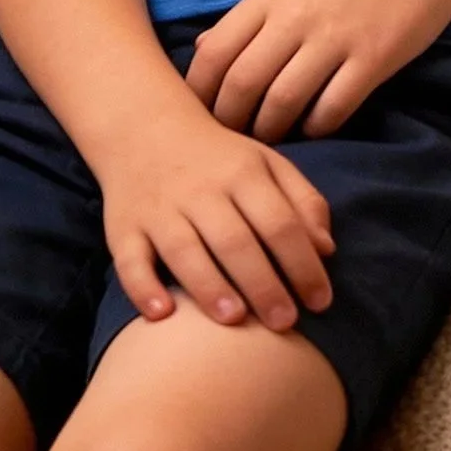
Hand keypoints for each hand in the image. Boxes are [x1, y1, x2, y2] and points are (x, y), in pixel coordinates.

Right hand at [94, 100, 334, 331]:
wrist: (144, 126)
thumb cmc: (219, 158)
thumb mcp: (267, 163)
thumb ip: (302, 201)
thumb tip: (326, 249)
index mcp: (244, 174)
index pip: (280, 223)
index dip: (303, 264)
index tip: (320, 302)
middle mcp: (202, 190)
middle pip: (235, 241)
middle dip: (262, 284)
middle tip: (284, 323)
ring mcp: (160, 209)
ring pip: (184, 250)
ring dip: (209, 286)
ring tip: (234, 319)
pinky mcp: (124, 227)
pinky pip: (129, 260)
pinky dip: (142, 287)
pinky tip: (161, 315)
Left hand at [187, 0, 450, 142]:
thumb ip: (248, 17)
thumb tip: (200, 50)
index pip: (214, 53)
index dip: (199, 94)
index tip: (201, 116)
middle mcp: (297, 16)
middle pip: (243, 84)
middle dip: (230, 123)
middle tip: (232, 140)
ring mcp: (336, 38)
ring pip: (283, 102)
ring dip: (270, 132)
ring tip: (271, 140)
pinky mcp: (373, 58)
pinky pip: (332, 109)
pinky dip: (317, 128)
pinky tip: (315, 128)